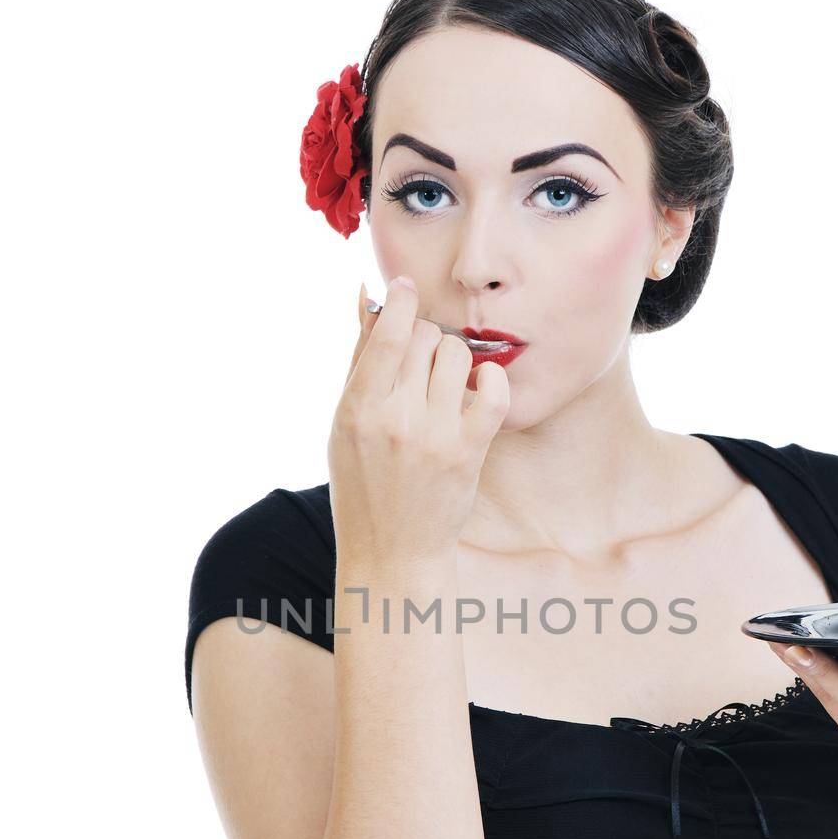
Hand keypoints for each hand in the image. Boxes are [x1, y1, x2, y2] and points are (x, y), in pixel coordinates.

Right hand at [329, 277, 510, 567]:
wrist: (393, 549)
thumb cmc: (363, 482)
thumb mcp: (344, 421)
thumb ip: (360, 357)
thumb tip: (368, 293)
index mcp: (358, 408)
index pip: (388, 330)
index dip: (401, 298)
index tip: (405, 289)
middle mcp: (397, 419)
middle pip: (424, 336)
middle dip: (422, 335)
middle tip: (418, 357)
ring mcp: (436, 436)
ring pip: (457, 354)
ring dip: (452, 355)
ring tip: (442, 378)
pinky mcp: (468, 452)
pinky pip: (493, 391)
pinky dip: (490, 377)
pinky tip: (477, 384)